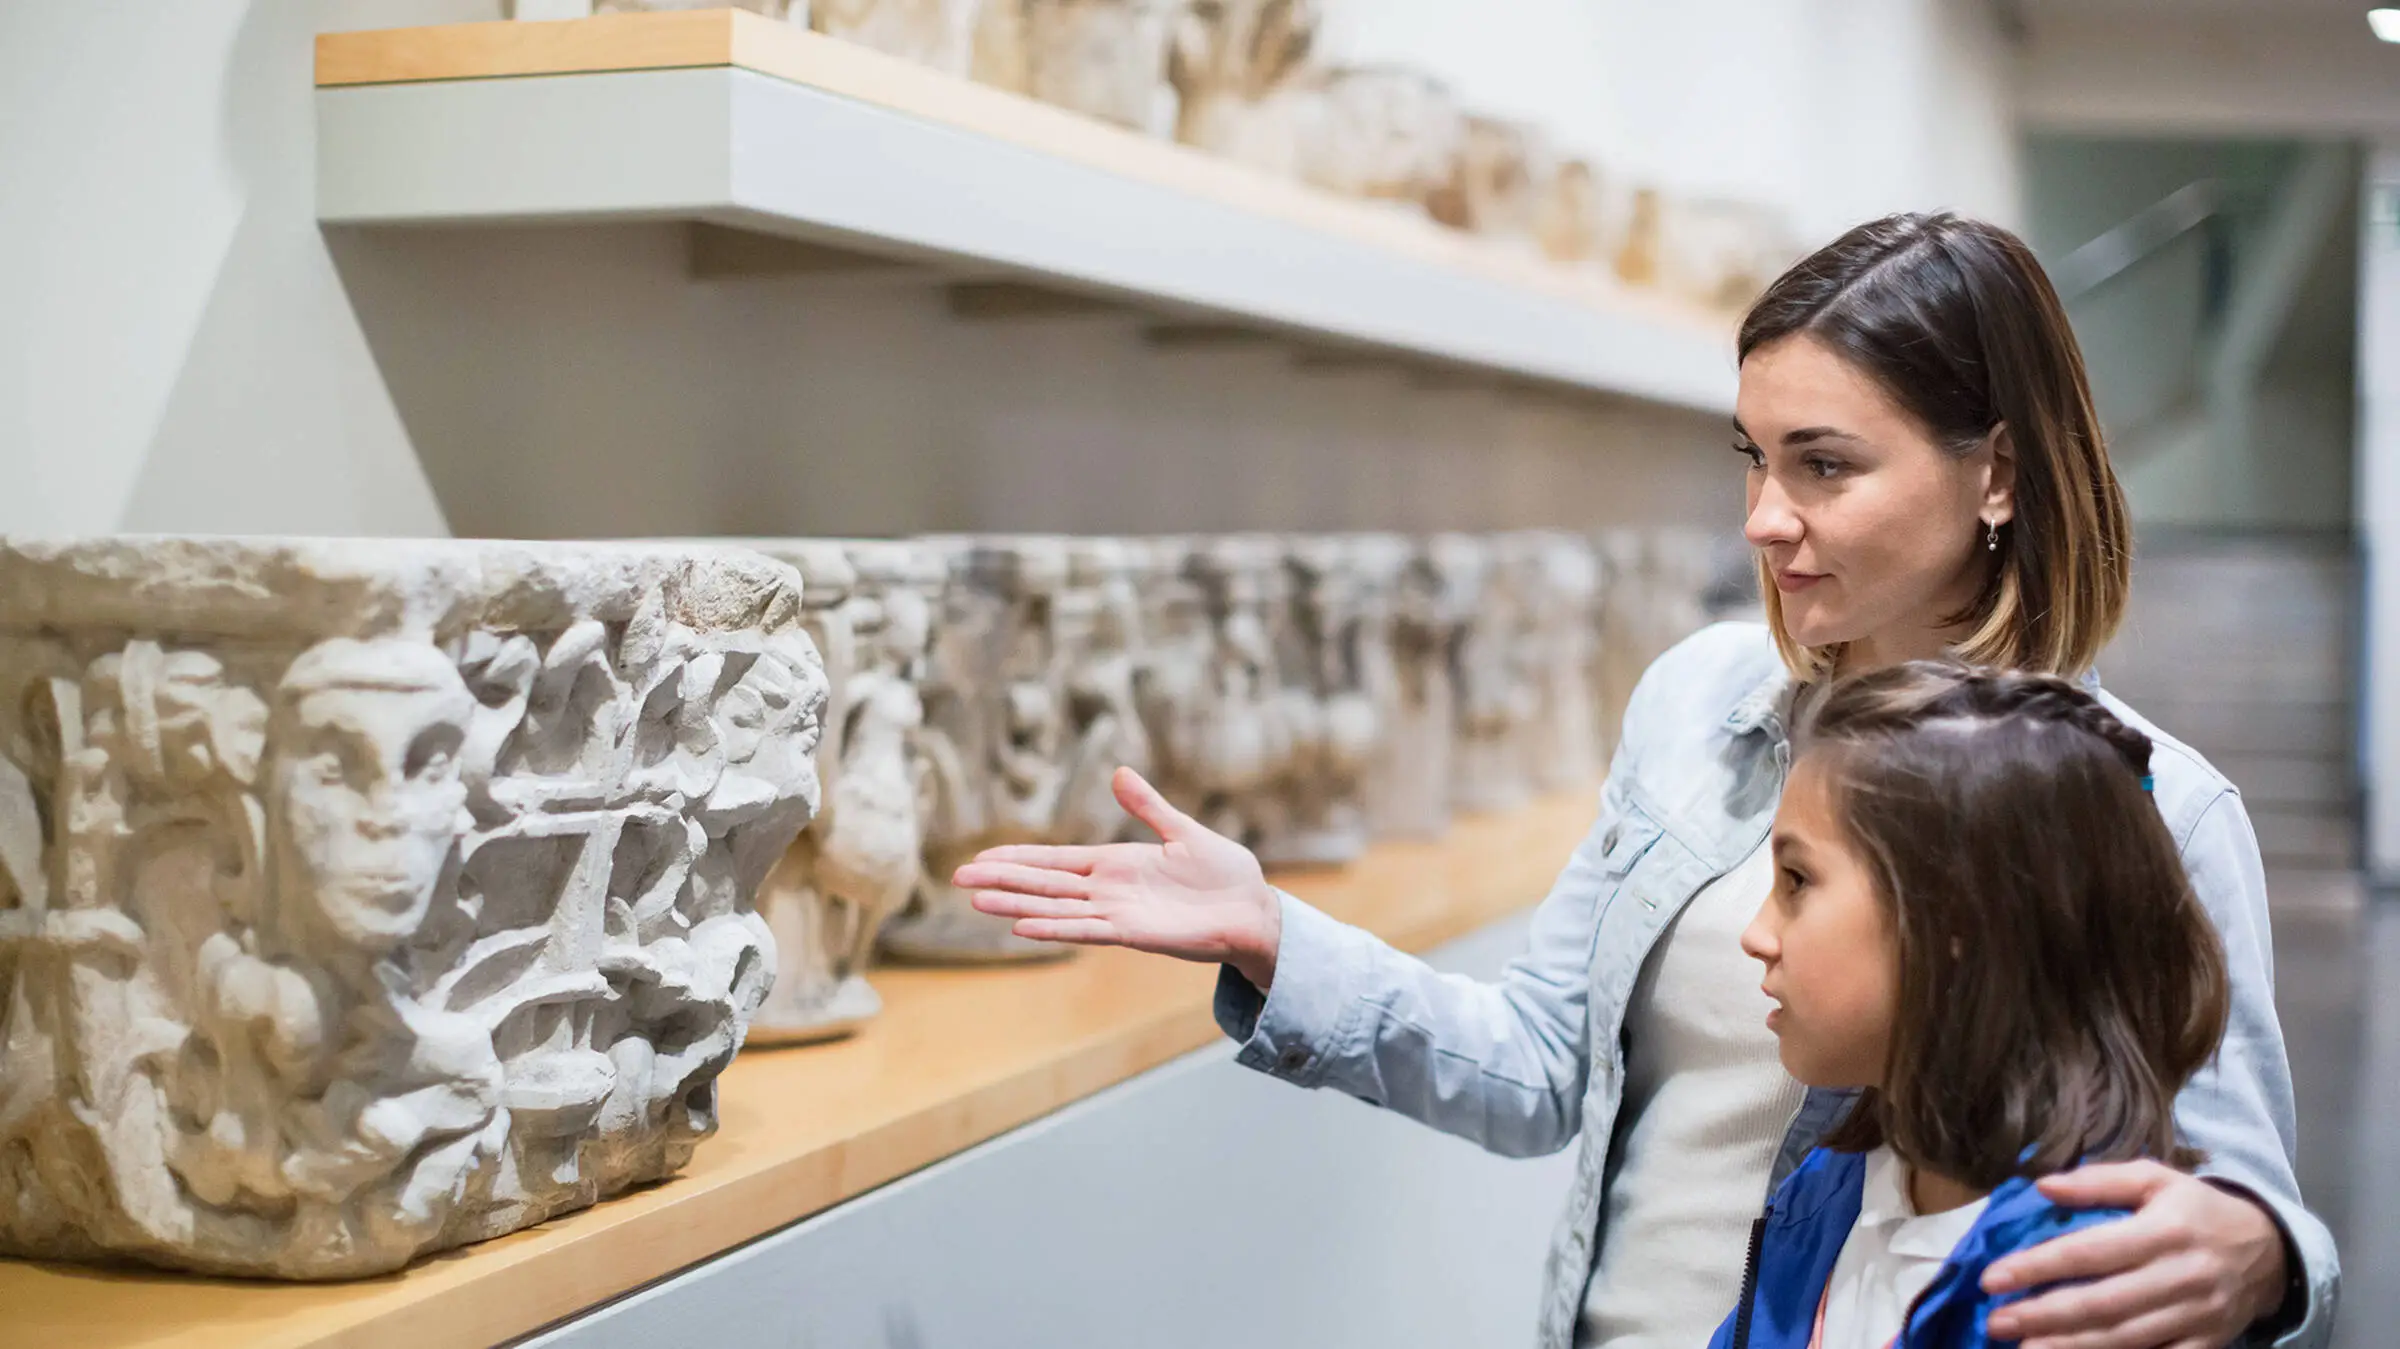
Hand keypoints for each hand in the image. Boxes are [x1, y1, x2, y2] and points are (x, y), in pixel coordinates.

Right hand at [954, 768, 1283, 989]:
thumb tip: (1118, 772)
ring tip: (977, 900)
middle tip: (957, 876)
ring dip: (1017, 904)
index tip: (982, 856)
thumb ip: (1148, 806)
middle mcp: (1108, 890)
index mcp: (1115, 864)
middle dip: (1002, 879)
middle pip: (1044, 883)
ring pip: (1055, 908)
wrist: (1254, 910)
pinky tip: (1024, 925)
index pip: (1054, 860)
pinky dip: (1055, 927)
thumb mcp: (1183, 830)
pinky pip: (1087, 930)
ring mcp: (1118, 913)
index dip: (1018, 857)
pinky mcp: (1135, 934)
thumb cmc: (1224, 874)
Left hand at [1981, 1160, 2287, 1348]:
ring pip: (2126, 1339)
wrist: (2271, 1250)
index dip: (2039, 1266)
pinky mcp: (2207, 1344)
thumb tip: (2043, 1185)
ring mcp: (2196, 1316)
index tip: (1993, 1278)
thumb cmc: (2197, 1210)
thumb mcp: (2155, 1179)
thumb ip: (2099, 1181)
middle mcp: (2180, 1276)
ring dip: (2071, 1348)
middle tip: (1997, 1322)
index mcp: (2164, 1230)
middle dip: (2044, 1316)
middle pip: (2103, 1303)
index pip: (2090, 1251)